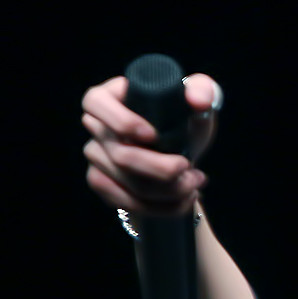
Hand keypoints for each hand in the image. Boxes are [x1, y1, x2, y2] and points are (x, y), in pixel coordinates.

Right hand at [83, 73, 221, 216]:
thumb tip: (199, 99)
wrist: (181, 155)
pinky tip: (185, 199)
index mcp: (111, 96)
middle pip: (121, 155)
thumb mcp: (198, 103)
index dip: (121, 121)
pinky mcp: (101, 181)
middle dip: (162, 170)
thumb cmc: (184, 121)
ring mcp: (95, 154)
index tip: (154, 136)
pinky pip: (127, 202)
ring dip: (170, 190)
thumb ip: (203, 91)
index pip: (96, 102)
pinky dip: (162, 207)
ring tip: (195, 182)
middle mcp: (95, 124)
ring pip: (128, 183)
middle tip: (192, 171)